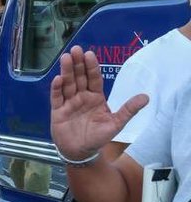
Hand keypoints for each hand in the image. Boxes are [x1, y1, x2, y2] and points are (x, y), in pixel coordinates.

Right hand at [50, 46, 147, 161]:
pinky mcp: (57, 111)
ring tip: (65, 58)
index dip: (91, 66)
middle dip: (77, 63)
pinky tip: (58, 79)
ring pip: (67, 84)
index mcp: (95, 97)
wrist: (81, 152)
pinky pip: (56, 98)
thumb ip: (128, 110)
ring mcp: (68, 103)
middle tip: (75, 49)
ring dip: (66, 71)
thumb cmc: (98, 137)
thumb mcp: (116, 124)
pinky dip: (56, 89)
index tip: (89, 54)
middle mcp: (81, 97)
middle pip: (79, 77)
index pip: (94, 78)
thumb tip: (146, 97)